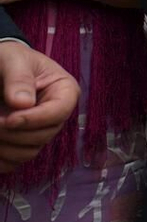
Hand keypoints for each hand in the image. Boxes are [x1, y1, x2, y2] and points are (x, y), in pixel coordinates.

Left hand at [0, 41, 79, 171]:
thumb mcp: (14, 60)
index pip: (59, 112)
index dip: (35, 120)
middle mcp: (56, 115)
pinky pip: (14, 162)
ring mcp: (40, 131)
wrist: (0, 68)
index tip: (8, 119)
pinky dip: (1, 159)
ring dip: (5, 146)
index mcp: (64, 92)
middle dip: (14, 133)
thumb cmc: (11, 59)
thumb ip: (19, 78)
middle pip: (43, 136)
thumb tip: (23, 103)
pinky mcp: (24, 144)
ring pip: (28, 152)